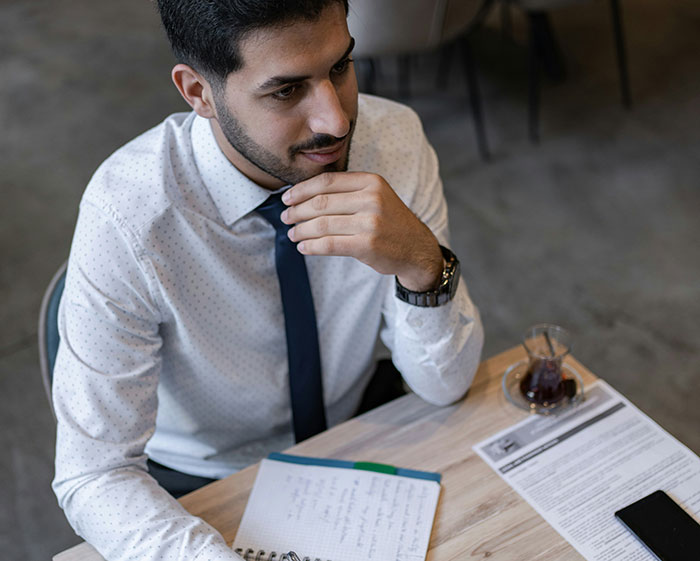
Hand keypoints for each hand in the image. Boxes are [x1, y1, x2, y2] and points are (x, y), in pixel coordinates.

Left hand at [281, 172, 443, 291]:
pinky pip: (329, 244)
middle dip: (297, 211)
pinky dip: (312, 246)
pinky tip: (304, 247)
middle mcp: (371, 199)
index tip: (287, 198)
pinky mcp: (367, 245)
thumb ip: (348, 191)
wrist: (416, 248)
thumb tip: (304, 195)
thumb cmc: (389, 222)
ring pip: (322, 224)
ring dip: (302, 230)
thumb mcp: (376, 197)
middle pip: (321, 202)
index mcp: (371, 182)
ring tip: (293, 234)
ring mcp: (370, 222)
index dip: (302, 190)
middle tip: (286, 218)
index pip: (327, 182)